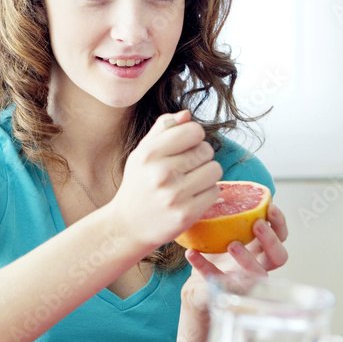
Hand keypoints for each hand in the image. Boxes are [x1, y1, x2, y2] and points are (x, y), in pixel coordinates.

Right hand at [107, 109, 222, 252]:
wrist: (127, 226)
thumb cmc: (138, 185)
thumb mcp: (141, 154)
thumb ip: (162, 130)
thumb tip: (186, 115)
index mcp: (150, 153)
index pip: (194, 130)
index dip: (194, 138)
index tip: (186, 148)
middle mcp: (161, 172)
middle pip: (207, 150)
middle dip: (201, 157)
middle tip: (186, 169)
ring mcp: (174, 195)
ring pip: (215, 170)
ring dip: (207, 175)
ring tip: (191, 183)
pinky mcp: (186, 214)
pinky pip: (215, 192)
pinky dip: (207, 193)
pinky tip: (192, 197)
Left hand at [180, 204, 288, 315]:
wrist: (197, 286)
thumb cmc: (214, 253)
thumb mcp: (221, 232)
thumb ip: (225, 216)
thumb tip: (215, 189)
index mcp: (261, 248)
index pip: (281, 237)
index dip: (279, 223)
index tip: (270, 207)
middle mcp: (258, 265)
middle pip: (279, 257)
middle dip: (271, 240)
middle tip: (257, 224)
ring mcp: (244, 281)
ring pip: (258, 274)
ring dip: (248, 258)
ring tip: (231, 244)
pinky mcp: (224, 291)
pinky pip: (217, 278)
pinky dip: (204, 266)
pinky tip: (192, 253)